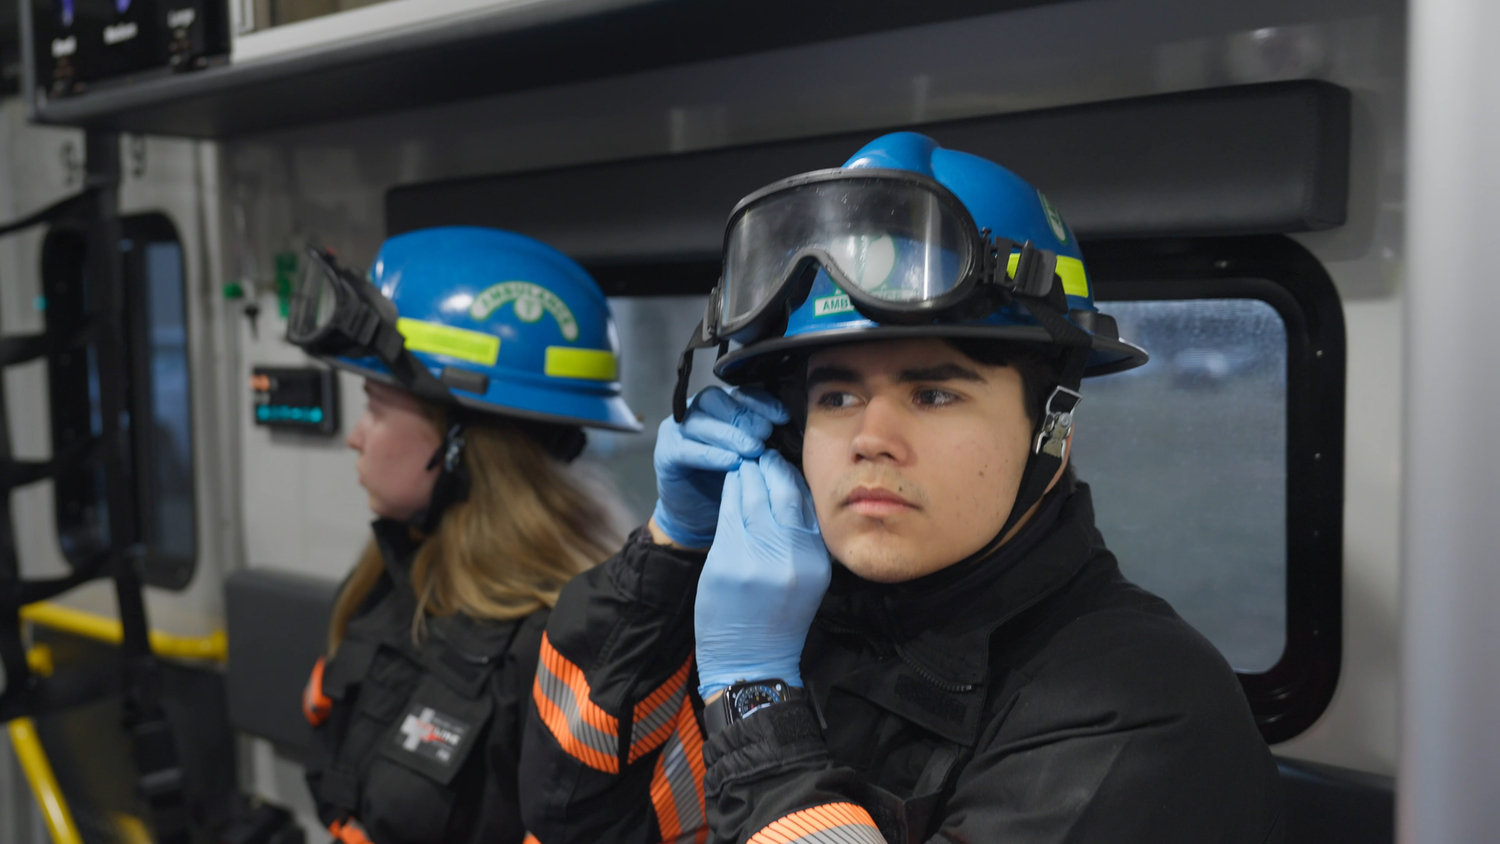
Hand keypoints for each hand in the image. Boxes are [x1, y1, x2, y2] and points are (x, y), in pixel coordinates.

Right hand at [651, 387, 787, 548]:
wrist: (700, 516)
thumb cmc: (731, 481)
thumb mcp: (753, 457)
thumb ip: (766, 440)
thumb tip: (792, 431)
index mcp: (720, 407)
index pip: (739, 393)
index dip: (761, 402)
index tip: (782, 417)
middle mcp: (695, 412)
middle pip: (716, 400)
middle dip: (744, 416)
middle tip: (765, 435)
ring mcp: (677, 431)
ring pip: (700, 421)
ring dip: (729, 434)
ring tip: (752, 450)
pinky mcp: (666, 453)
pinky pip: (687, 448)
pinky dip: (711, 454)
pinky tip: (732, 463)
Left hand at [694, 451, 830, 698]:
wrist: (751, 662)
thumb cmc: (779, 621)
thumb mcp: (807, 581)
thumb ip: (803, 540)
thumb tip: (793, 493)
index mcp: (816, 561)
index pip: (808, 504)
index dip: (794, 477)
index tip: (783, 463)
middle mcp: (791, 558)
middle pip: (782, 495)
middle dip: (770, 469)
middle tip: (761, 455)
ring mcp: (757, 560)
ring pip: (753, 500)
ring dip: (747, 476)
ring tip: (744, 464)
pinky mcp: (727, 563)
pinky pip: (728, 515)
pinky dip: (729, 493)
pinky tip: (730, 482)